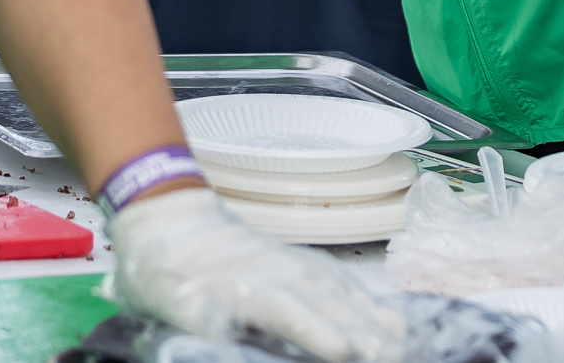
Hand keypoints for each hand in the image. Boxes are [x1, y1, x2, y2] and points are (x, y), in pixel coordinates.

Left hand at [108, 188, 405, 361]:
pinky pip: (339, 282)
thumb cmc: (162, 262)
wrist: (167, 215)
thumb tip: (220, 325)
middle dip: (361, 331)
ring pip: (339, 293)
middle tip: (392, 354)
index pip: (286, 310)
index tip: (342, 350)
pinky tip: (386, 316)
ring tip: (401, 342)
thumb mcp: (162, 293)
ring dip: (371, 318)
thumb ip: (193, 311)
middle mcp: (275, 273)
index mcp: (241, 284)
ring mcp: (290, 266)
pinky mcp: (297, 265)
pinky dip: (366, 300)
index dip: (316, 330)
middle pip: (325, 304)